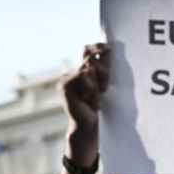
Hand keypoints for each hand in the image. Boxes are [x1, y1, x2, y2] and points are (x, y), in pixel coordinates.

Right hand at [59, 42, 109, 165]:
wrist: (90, 126)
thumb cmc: (101, 108)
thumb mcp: (104, 85)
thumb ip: (103, 69)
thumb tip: (108, 49)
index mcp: (82, 72)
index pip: (87, 51)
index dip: (96, 46)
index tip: (108, 48)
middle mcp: (72, 73)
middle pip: (90, 58)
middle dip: (103, 73)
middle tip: (105, 91)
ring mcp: (66, 78)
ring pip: (88, 68)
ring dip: (97, 86)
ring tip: (96, 101)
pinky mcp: (64, 85)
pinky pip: (83, 75)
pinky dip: (91, 88)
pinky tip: (90, 102)